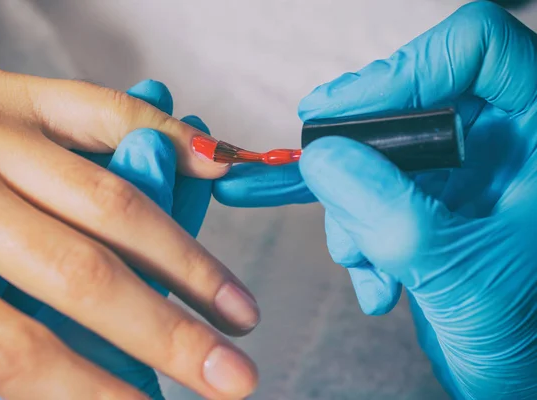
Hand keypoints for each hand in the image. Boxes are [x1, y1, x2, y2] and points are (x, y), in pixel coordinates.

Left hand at [0, 65, 257, 398]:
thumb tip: (79, 374)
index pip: (12, 346)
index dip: (88, 389)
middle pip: (79, 274)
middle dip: (167, 334)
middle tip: (232, 377)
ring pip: (109, 202)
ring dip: (187, 262)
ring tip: (237, 309)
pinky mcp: (12, 91)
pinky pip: (103, 111)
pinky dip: (167, 138)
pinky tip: (214, 170)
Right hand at [215, 2, 536, 397]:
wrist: (522, 386)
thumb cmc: (530, 342)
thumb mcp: (458, 273)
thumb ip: (389, 212)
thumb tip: (324, 157)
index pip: (475, 48)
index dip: (404, 70)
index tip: (338, 113)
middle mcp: (505, 140)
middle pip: (410, 102)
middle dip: (358, 157)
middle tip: (319, 177)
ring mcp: (467, 173)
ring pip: (381, 153)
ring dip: (353, 209)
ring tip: (362, 262)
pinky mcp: (436, 204)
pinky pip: (376, 193)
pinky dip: (359, 234)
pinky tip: (374, 283)